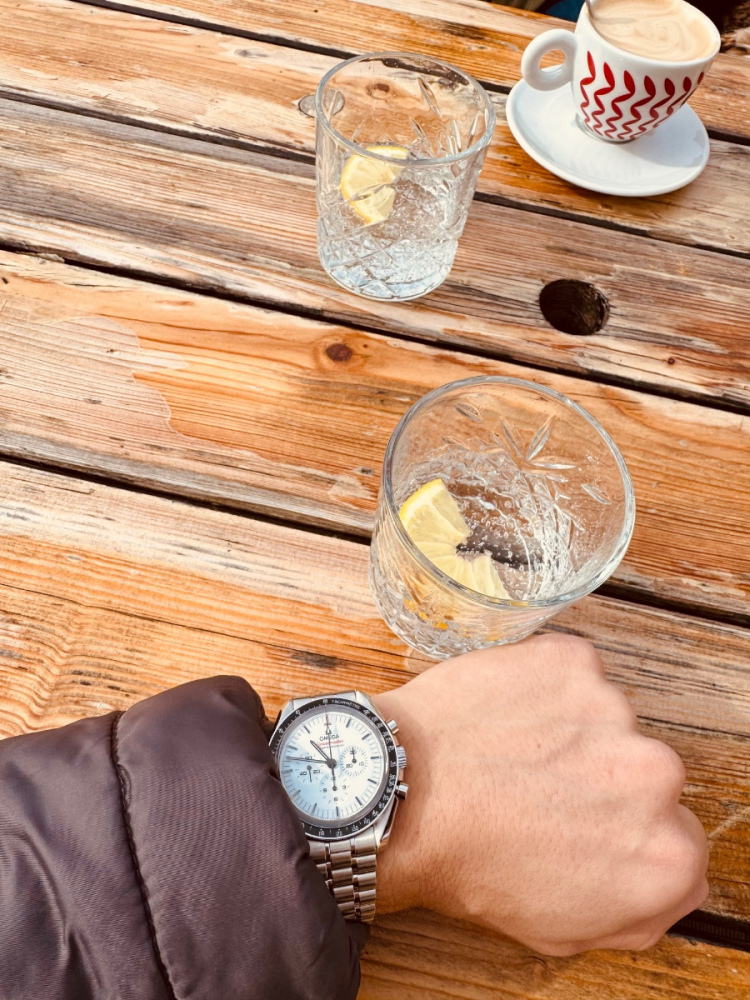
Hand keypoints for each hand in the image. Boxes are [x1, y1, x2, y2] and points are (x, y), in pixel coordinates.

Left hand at [374, 633, 707, 955]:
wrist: (403, 797)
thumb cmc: (470, 866)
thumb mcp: (563, 929)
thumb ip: (635, 909)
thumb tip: (662, 874)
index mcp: (666, 855)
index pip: (676, 835)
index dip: (625, 831)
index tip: (587, 826)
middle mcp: (656, 777)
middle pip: (643, 773)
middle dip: (602, 780)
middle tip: (539, 791)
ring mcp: (613, 710)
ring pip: (604, 720)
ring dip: (570, 731)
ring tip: (509, 752)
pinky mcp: (572, 661)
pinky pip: (570, 673)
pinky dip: (542, 687)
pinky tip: (502, 714)